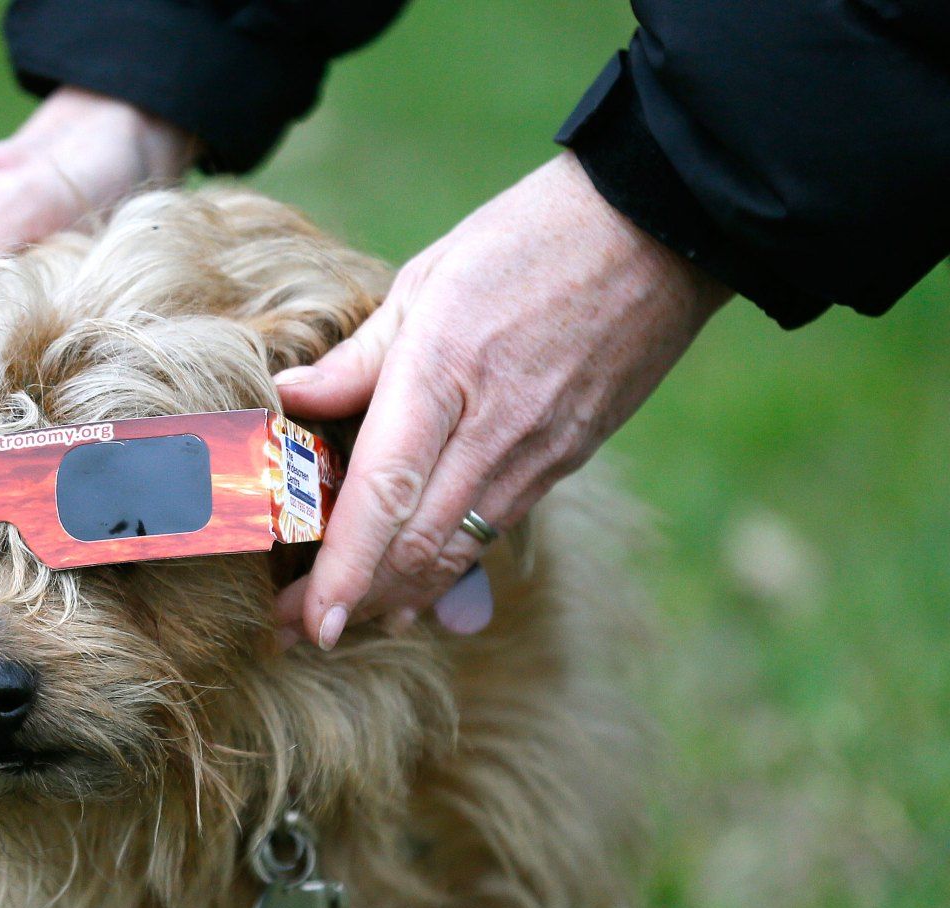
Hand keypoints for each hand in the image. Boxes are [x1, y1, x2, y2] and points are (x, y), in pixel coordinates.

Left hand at [273, 152, 730, 646]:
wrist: (659, 233)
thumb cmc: (529, 240)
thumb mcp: (429, 278)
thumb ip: (359, 355)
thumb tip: (290, 400)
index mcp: (442, 373)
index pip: (384, 494)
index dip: (344, 569)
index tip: (312, 622)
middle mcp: (492, 429)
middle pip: (416, 548)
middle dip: (353, 602)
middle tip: (295, 631)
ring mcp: (537, 453)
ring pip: (456, 554)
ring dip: (397, 598)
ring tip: (343, 620)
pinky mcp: (565, 460)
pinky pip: (494, 531)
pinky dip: (445, 569)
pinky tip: (411, 586)